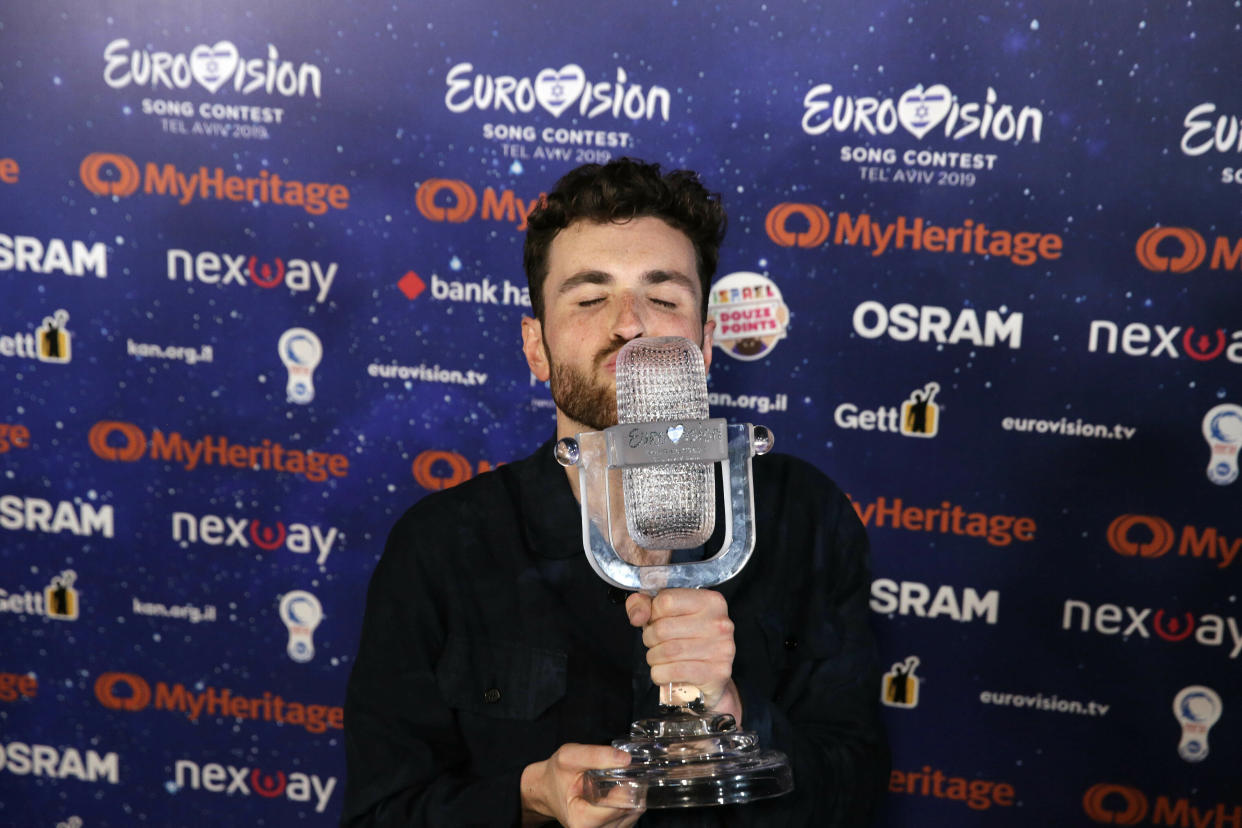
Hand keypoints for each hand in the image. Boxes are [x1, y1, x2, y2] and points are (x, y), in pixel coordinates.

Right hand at [520, 743, 643, 826]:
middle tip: (627, 774)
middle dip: (632, 793)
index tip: (628, 772)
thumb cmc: (555, 774)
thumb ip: (596, 756)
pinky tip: (619, 793)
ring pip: (631, 818)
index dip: (628, 789)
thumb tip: (626, 759)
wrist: (545, 788)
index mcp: (581, 819)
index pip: (619, 808)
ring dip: (632, 799)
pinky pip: (627, 821)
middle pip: (628, 814)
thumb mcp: (569, 757)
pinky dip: (628, 806)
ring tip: (621, 782)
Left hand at [626, 589, 741, 720]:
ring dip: (654, 657)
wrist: (711, 674)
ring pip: (667, 652)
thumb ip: (644, 605)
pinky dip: (660, 674)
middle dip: (649, 638)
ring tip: (658, 657)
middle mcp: (720, 622)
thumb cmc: (687, 640)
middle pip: (663, 628)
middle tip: (654, 643)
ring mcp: (721, 648)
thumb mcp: (666, 614)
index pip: (665, 601)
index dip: (652, 613)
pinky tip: (664, 672)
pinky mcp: (717, 672)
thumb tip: (638, 616)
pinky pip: (674, 672)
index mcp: (710, 601)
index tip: (657, 621)